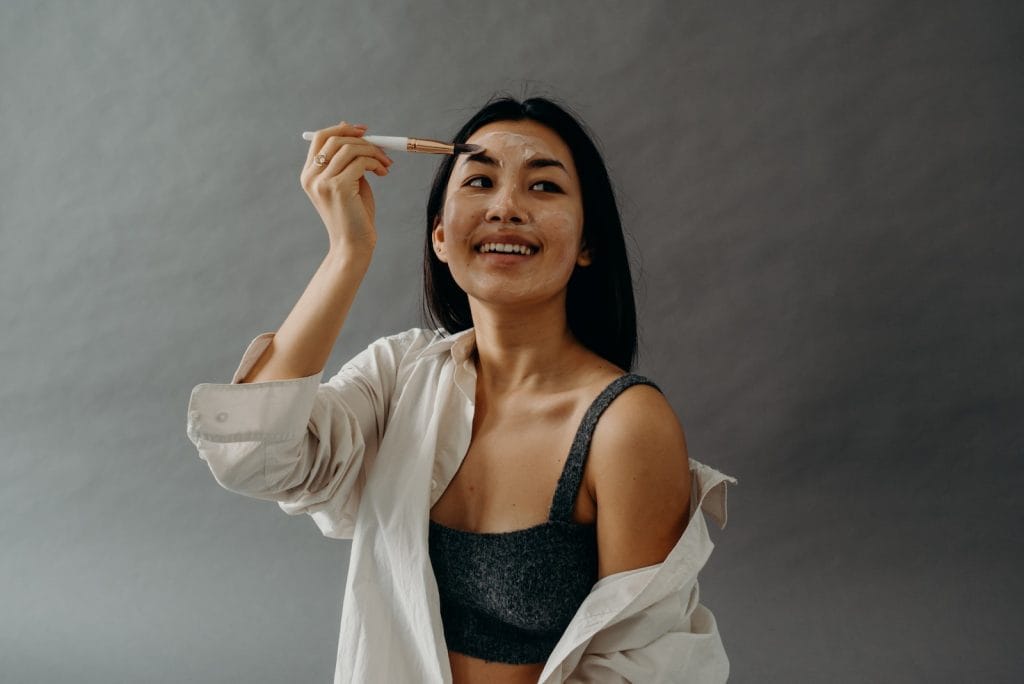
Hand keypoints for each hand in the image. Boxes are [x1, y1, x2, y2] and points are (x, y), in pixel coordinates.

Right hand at [299, 120, 393, 253]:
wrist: (353, 245)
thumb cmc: (354, 215)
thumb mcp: (349, 181)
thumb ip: (348, 159)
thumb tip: (348, 126)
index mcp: (309, 174)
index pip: (321, 138)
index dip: (342, 128)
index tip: (364, 131)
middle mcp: (311, 176)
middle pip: (334, 139)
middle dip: (361, 139)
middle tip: (382, 149)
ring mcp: (322, 182)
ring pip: (349, 148)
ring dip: (373, 152)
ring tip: (385, 165)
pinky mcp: (337, 187)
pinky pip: (360, 162)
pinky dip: (375, 163)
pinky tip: (383, 173)